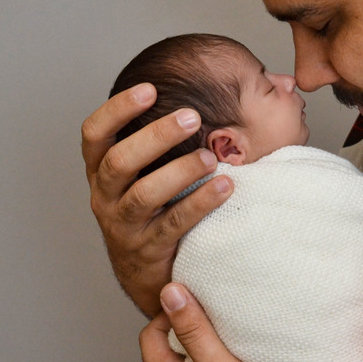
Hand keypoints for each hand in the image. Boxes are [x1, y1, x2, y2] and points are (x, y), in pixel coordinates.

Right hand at [81, 84, 233, 315]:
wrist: (145, 273)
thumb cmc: (157, 205)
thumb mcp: (150, 170)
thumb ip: (176, 133)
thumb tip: (268, 89)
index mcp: (101, 170)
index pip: (95, 134)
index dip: (117, 109)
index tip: (149, 89)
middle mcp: (104, 196)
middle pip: (119, 161)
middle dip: (155, 137)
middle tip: (192, 118)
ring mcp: (123, 225)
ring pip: (143, 195)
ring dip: (178, 172)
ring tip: (209, 158)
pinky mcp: (147, 250)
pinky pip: (172, 225)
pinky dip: (198, 204)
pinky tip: (225, 187)